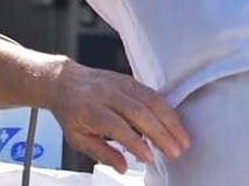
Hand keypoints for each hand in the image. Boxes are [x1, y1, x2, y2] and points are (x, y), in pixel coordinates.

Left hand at [49, 61, 190, 173]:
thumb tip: (123, 167)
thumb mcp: (77, 138)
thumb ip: (101, 152)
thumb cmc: (72, 112)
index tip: (149, 157)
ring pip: (150, 100)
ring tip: (183, 140)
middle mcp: (106, 94)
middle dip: (160, 133)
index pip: (116, 125)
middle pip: (138, 112)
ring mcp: (119, 84)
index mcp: (90, 110)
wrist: (65, 82)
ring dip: (170, 121)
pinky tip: (176, 125)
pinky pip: (152, 93)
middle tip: (175, 152)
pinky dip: (167, 109)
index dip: (134, 142)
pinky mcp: (129, 80)